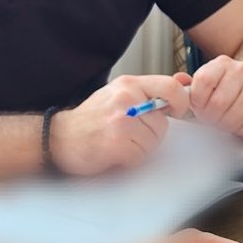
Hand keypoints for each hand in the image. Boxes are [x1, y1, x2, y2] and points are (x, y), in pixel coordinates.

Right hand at [51, 73, 190, 175]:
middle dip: (152, 133)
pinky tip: (115, 152)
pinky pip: (141, 155)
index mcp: (128, 84)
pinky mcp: (117, 142)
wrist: (59, 138)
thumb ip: (148, 92)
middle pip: (162, 123)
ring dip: (141, 148)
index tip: (176, 111)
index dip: (180, 102)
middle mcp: (126, 98)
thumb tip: (183, 83)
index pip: (170, 87)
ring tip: (120, 142)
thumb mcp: (119, 95)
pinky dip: (131, 159)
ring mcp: (121, 120)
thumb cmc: (91, 119)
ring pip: (153, 141)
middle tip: (130, 133)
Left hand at [187, 55, 242, 139]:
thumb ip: (189, 85)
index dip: (198, 102)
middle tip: (212, 119)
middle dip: (211, 118)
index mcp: (222, 64)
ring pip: (235, 118)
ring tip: (226, 121)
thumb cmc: (226, 90)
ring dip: (227, 126)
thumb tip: (178, 80)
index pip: (203, 83)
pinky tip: (241, 124)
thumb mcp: (206, 82)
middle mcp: (242, 72)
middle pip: (218, 104)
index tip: (199, 108)